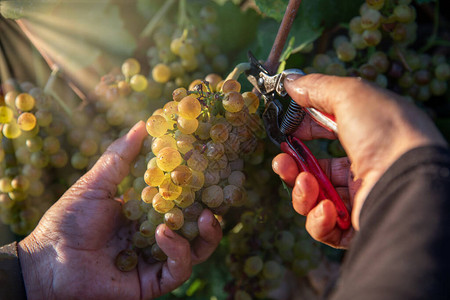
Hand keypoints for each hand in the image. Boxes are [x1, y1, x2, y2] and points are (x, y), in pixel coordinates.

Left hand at [17, 121, 221, 299]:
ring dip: (205, 235)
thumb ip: (120, 158)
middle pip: (194, 229)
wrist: (47, 263)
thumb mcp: (96, 184)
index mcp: (145, 213)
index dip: (197, 189)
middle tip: (215, 200)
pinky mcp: (151, 282)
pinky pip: (177, 270)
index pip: (180, 201)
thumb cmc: (68, 221)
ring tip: (204, 216)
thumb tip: (142, 125)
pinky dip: (177, 251)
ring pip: (195, 252)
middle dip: (210, 216)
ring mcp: (155, 260)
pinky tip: (163, 233)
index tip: (208, 171)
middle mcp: (154, 237)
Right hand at [272, 74, 445, 247]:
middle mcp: (367, 169)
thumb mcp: (350, 95)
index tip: (287, 131)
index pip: (329, 136)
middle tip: (282, 163)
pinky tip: (326, 209)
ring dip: (301, 193)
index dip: (305, 133)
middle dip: (293, 167)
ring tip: (306, 184)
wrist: (408, 178)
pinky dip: (318, 220)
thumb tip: (290, 82)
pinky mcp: (358, 226)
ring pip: (316, 200)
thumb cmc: (385, 131)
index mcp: (369, 137)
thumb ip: (317, 87)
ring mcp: (362, 199)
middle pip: (317, 172)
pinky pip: (326, 229)